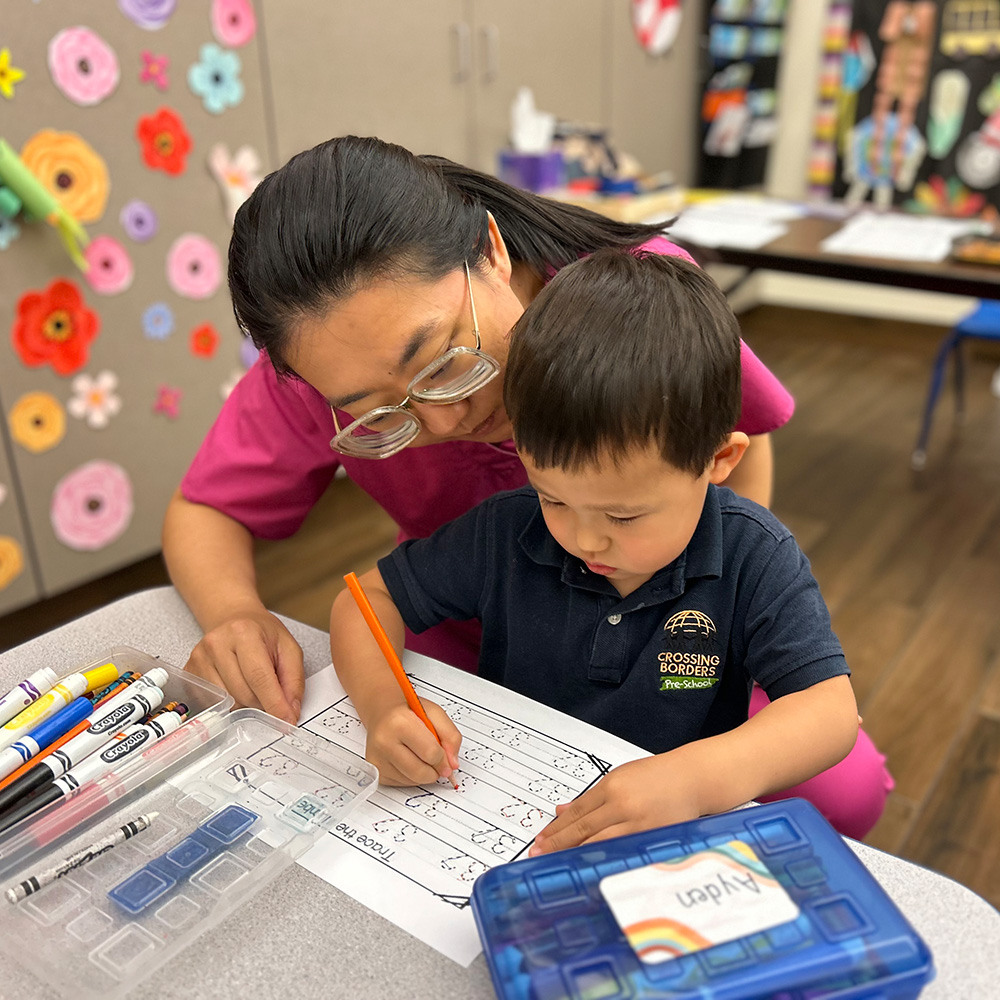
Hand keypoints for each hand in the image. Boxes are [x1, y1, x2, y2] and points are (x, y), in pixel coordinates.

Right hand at [184, 610, 304, 723]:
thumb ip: (293, 681)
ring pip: (227, 701)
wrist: (235, 618)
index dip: (274, 703)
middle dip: (262, 703)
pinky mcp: (190, 670)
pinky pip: (212, 701)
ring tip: (252, 684)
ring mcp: (200, 657)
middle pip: (243, 693)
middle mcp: (217, 643)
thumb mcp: (288, 648)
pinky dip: (229, 701)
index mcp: (244, 633)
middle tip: (271, 695)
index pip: (259, 677)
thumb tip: (290, 713)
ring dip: (245, 703)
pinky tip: (236, 685)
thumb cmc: (262, 633)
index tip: (285, 721)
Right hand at [364, 698, 461, 786]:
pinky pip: (402, 783)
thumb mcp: (435, 714)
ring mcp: (377, 757)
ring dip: (424, 773)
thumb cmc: (409, 711)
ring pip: (412, 781)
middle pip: (420, 772)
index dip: (444, 759)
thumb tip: (452, 764)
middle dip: (435, 770)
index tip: (447, 758)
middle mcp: (384, 741)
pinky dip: (412, 776)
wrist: (383, 712)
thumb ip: (450, 736)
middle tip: (437, 761)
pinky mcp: (375, 769)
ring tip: (420, 755)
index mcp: (399, 722)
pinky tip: (409, 759)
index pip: (430, 753)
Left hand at [529, 754, 702, 855]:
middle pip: (583, 829)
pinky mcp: (651, 836)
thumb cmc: (657, 776)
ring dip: (576, 854)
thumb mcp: (620, 778)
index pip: (576, 812)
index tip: (540, 841)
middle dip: (558, 844)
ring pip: (599, 843)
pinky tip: (591, 866)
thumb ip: (590, 797)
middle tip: (539, 855)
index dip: (556, 829)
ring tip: (558, 863)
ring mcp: (637, 822)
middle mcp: (622, 804)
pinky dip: (604, 859)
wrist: (692, 778)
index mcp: (611, 786)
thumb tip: (562, 811)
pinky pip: (622, 851)